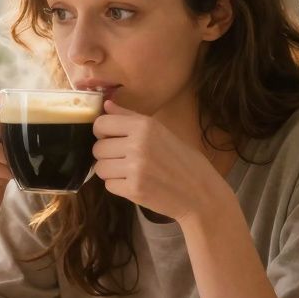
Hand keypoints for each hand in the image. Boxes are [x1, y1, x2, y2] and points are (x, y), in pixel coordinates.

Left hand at [91, 100, 227, 221]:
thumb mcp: (160, 131)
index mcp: (144, 126)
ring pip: (100, 168)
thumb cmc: (182, 160)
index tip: (112, 139)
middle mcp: (138, 144)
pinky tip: (135, 184)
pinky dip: (119, 186)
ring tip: (130, 172)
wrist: (200, 192)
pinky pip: (108, 185)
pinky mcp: (134, 189)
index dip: (102, 133)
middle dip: (107, 155)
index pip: (101, 124)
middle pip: (98, 148)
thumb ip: (130, 118)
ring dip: (111, 172)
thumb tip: (105, 105)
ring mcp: (135, 168)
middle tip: (125, 160)